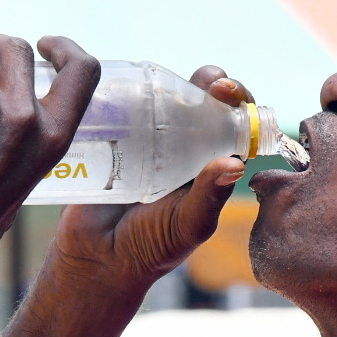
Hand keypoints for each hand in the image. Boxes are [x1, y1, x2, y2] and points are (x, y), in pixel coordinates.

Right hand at [51, 67, 250, 288]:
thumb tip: (235, 163)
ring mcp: (153, 139)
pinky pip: (130, 105)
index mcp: (214, 165)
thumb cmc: (150, 248)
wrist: (96, 257)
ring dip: (174, 79)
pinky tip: (133, 85)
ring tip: (168, 81)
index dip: (241, 103)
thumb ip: (209, 197)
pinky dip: (133, 89)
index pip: (238, 124)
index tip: (230, 95)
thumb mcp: (187, 224)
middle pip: (207, 100)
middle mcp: (188, 148)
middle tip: (209, 83)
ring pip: (171, 96)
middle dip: (212, 81)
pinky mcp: (119, 136)